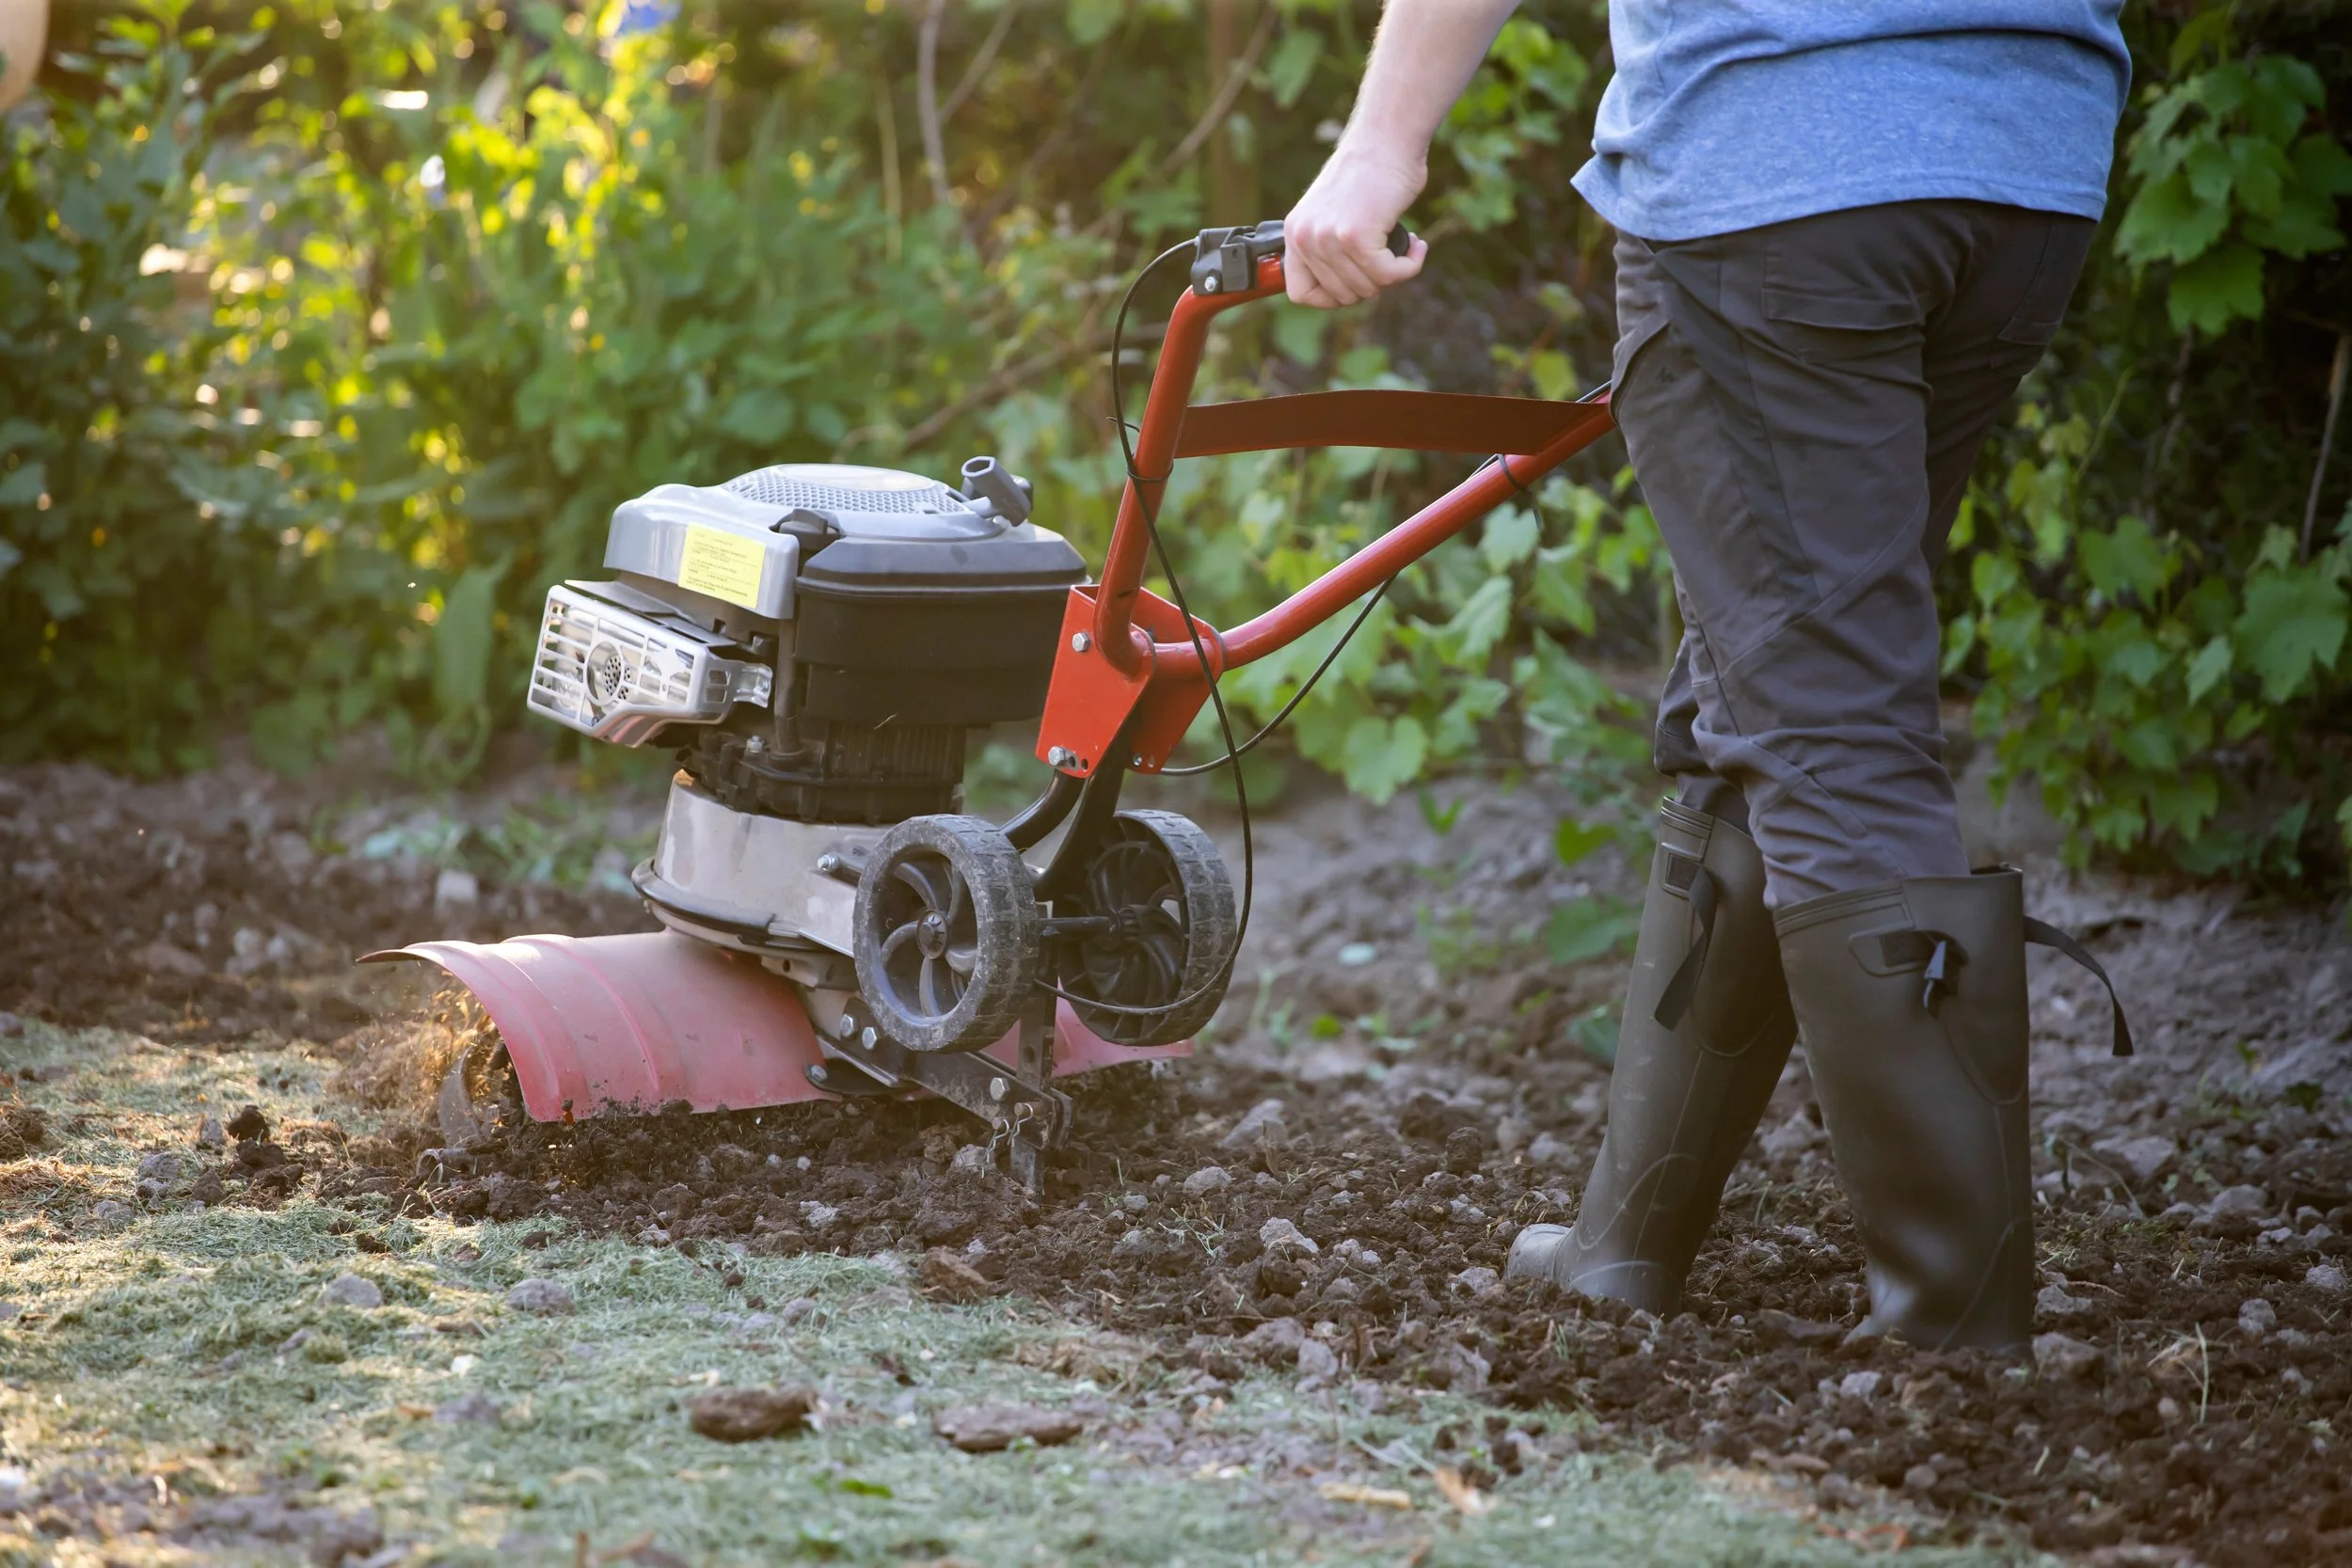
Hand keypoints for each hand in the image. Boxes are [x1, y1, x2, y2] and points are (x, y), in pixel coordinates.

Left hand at [1282, 145, 1428, 308]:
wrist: (1386, 138)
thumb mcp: (1333, 213)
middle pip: (1341, 295)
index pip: (1300, 293)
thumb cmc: (1370, 172)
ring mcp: (1328, 238)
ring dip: (1394, 273)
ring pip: (1367, 287)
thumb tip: (1348, 290)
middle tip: (1389, 258)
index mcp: (1295, 232)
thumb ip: (1330, 247)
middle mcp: (1305, 237)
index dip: (1331, 299)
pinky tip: (1416, 246)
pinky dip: (1409, 267)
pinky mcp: (1356, 237)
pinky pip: (1388, 275)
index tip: (1356, 283)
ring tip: (1405, 247)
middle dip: (1372, 283)